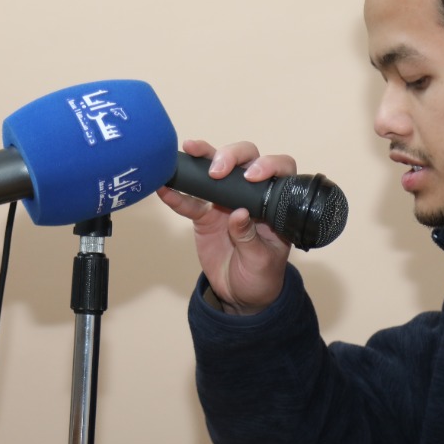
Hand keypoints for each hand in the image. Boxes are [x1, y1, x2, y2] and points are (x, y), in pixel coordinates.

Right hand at [157, 139, 294, 314]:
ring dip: (203, 158)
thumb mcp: (262, 261)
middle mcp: (251, 195)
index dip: (268, 165)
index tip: (252, 176)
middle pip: (244, 160)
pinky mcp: (205, 216)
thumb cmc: (262, 275)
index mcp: (274, 202)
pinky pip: (190, 202)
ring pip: (216, 172)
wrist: (241, 295)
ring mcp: (226, 202)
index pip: (278, 171)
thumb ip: (250, 238)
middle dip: (231, 156)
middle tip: (218, 170)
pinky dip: (177, 195)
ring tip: (190, 148)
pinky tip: (165, 188)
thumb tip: (239, 214)